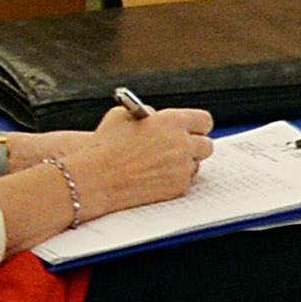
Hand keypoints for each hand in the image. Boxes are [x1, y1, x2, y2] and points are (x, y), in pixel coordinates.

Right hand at [67, 104, 212, 216]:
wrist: (94, 179)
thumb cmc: (104, 146)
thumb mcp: (122, 116)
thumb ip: (146, 114)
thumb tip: (157, 117)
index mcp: (172, 121)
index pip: (204, 121)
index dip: (197, 126)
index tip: (193, 129)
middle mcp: (183, 143)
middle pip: (206, 145)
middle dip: (195, 146)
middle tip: (184, 148)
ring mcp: (182, 167)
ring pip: (196, 165)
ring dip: (184, 164)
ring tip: (164, 164)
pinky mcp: (178, 187)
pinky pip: (185, 181)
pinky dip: (174, 179)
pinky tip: (157, 178)